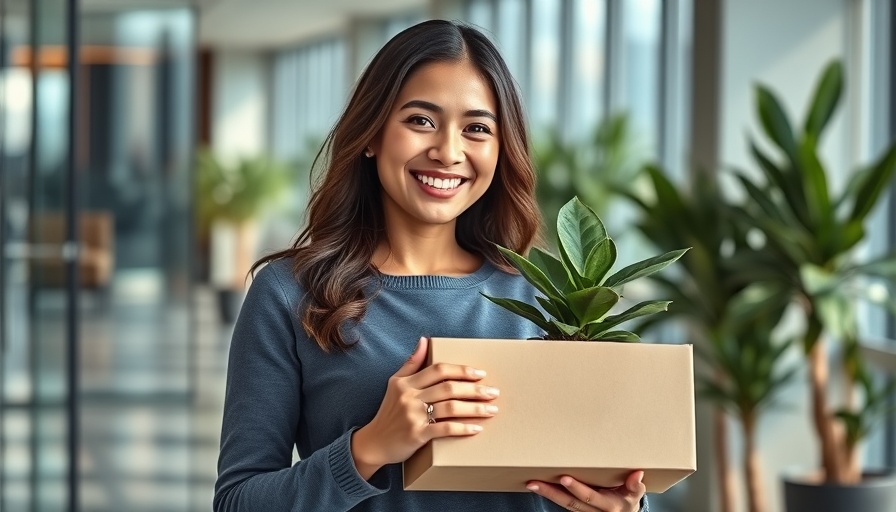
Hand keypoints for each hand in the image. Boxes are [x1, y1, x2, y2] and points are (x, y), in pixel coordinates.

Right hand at [351, 337, 499, 478]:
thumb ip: (411, 363)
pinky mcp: (417, 435)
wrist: (374, 443)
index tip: (480, 374)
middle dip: (475, 389)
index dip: (461, 370)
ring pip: (450, 407)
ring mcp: (413, 416)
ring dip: (475, 408)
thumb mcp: (395, 383)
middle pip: (449, 388)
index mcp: (406, 383)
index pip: (439, 370)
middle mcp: (410, 397)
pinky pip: (445, 429)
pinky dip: (463, 428)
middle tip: (493, 392)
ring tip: (492, 409)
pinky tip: (477, 428)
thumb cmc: (389, 412)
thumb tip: (424, 340)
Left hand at [526, 471, 645, 511]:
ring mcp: (583, 511)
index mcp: (608, 505)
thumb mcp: (635, 495)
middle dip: (551, 492)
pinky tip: (538, 486)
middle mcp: (593, 511)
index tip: (564, 478)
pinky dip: (550, 495)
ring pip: (563, 503)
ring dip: (546, 494)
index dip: (577, 488)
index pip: (589, 496)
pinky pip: (562, 503)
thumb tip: (637, 474)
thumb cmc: (628, 499)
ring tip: (531, 483)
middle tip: (535, 482)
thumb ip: (635, 486)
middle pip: (569, 502)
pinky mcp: (577, 509)